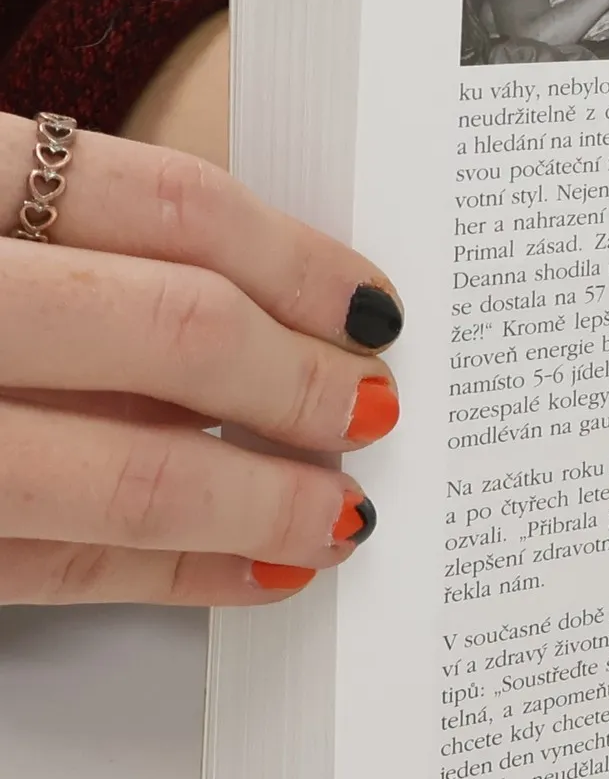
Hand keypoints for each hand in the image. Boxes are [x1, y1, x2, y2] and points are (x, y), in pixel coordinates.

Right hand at [0, 113, 404, 605]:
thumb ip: (91, 239)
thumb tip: (280, 307)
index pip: (170, 204)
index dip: (299, 263)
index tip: (374, 306)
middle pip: (176, 330)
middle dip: (303, 383)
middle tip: (372, 408)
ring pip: (130, 474)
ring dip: (265, 500)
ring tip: (339, 510)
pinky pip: (63, 572)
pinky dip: (179, 574)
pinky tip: (261, 570)